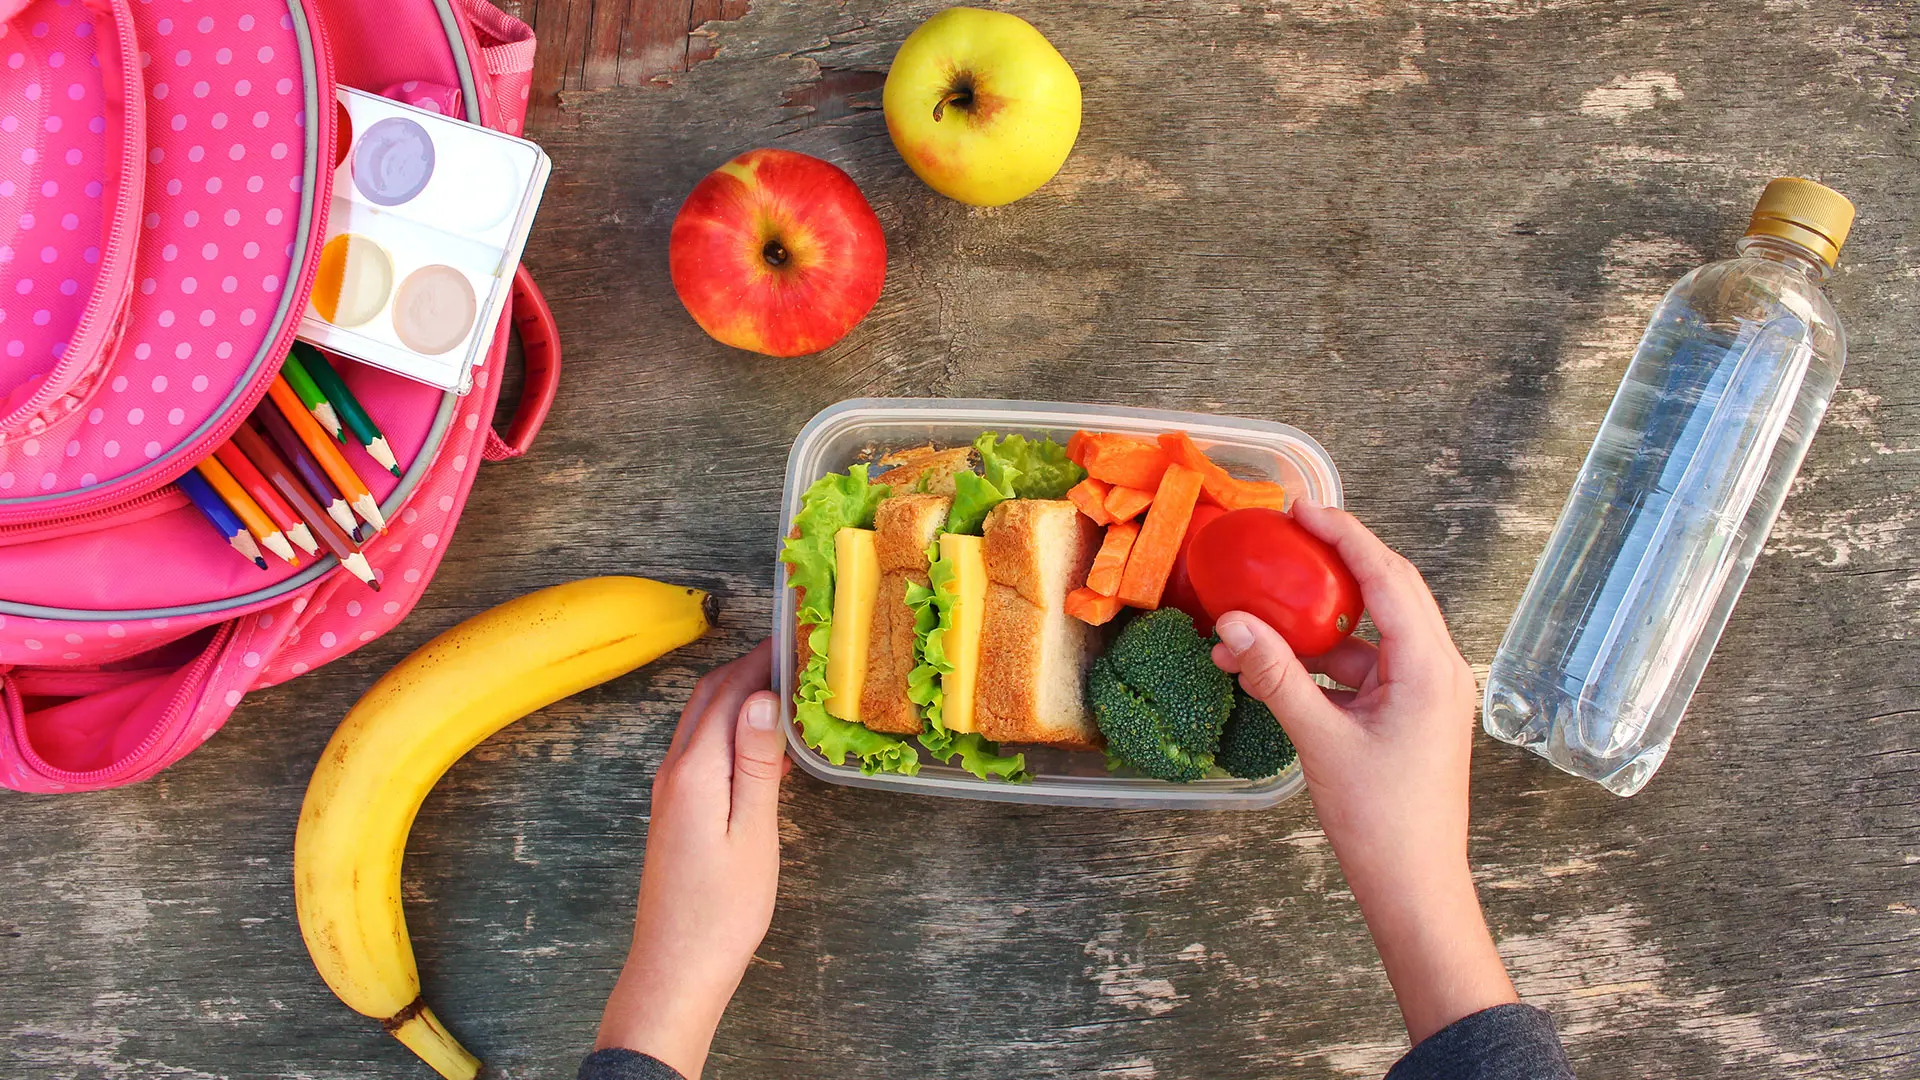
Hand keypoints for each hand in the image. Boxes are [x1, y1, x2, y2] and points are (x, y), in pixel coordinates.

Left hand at [595, 640, 788, 1077]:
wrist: (676, 969)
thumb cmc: (721, 911)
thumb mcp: (752, 832)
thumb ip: (755, 762)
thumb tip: (761, 698)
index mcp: (695, 771)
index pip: (728, 693)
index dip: (761, 660)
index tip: (797, 637)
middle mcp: (674, 772)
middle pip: (708, 698)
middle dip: (747, 667)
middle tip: (794, 653)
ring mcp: (670, 792)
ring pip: (702, 721)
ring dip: (737, 695)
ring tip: (785, 687)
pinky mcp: (674, 812)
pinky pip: (701, 750)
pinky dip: (729, 729)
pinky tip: (762, 745)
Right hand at [1210, 501, 1514, 1043]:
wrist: (1415, 888)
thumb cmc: (1381, 822)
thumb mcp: (1320, 741)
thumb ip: (1276, 675)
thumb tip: (1233, 624)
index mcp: (1430, 667)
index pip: (1388, 576)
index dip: (1345, 535)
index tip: (1302, 508)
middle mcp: (1439, 670)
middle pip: (1391, 591)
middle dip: (1338, 561)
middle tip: (1290, 534)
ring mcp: (1429, 694)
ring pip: (1374, 633)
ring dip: (1322, 622)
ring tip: (1263, 614)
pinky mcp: (1413, 717)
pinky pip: (1368, 668)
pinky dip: (1326, 660)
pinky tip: (1279, 666)